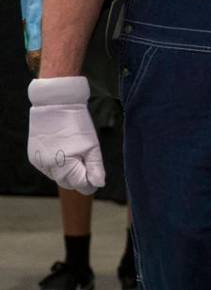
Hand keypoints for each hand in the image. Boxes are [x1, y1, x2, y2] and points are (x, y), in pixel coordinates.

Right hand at [27, 77, 104, 194]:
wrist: (55, 104)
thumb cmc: (77, 123)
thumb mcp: (92, 145)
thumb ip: (96, 167)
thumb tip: (99, 184)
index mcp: (64, 165)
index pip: (80, 186)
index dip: (91, 183)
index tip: (97, 178)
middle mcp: (48, 167)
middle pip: (68, 183)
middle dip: (80, 178)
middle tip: (89, 165)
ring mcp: (38, 162)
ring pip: (57, 176)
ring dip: (68, 172)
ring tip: (76, 154)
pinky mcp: (33, 156)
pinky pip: (48, 168)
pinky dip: (58, 165)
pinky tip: (64, 152)